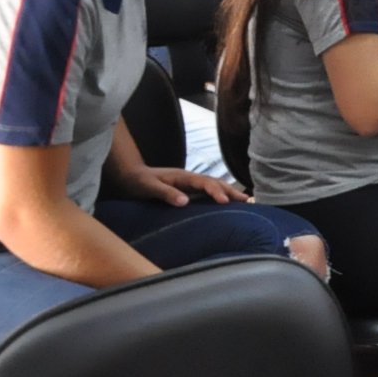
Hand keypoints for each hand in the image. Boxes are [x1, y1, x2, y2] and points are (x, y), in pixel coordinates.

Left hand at [118, 165, 247, 205]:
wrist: (130, 174)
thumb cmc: (138, 182)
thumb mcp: (149, 188)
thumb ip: (166, 194)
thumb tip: (186, 202)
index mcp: (183, 177)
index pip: (205, 183)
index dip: (216, 192)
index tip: (226, 202)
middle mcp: (189, 178)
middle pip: (215, 182)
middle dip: (231, 191)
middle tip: (247, 200)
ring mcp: (189, 183)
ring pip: (214, 185)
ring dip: (229, 192)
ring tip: (245, 200)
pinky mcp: (187, 189)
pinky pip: (207, 191)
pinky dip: (220, 194)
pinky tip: (226, 201)